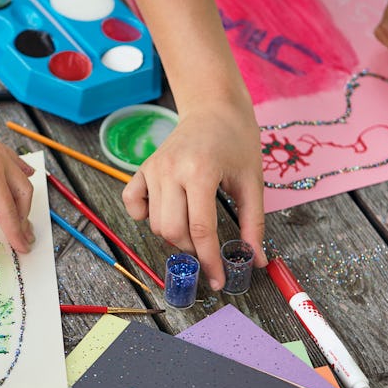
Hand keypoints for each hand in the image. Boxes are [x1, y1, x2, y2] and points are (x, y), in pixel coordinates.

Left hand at [0, 98, 35, 253]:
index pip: (8, 209)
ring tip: (24, 211)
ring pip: (19, 170)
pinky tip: (22, 174)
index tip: (23, 247)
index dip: (15, 231)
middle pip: (22, 190)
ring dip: (22, 194)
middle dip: (24, 215)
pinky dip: (17, 170)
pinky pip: (8, 155)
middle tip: (24, 233)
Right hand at [122, 100, 266, 290]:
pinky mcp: (143, 168)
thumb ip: (254, 224)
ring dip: (174, 235)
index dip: (210, 261)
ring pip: (154, 223)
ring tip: (193, 225)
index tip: (218, 280)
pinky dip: (144, 216)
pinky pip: (131, 203)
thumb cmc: (237, 141)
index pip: (201, 230)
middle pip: (172, 231)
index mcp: (201, 171)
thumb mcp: (252, 181)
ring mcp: (153, 168)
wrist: (214, 107)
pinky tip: (165, 212)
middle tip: (208, 245)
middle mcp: (171, 170)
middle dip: (191, 249)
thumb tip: (256, 260)